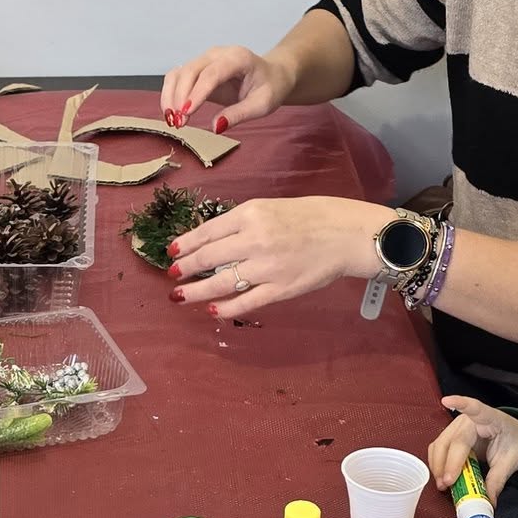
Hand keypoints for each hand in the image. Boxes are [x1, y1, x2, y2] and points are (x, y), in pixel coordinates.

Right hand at [159, 45, 289, 132]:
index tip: (186, 114)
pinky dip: (170, 94)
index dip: (196, 93)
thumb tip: (215, 127)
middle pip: (190, 70)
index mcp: (237, 58)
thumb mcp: (262, 104)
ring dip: (171, 96)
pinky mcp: (197, 69)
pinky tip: (171, 112)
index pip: (211, 73)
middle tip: (179, 123)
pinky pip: (177, 77)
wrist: (271, 75)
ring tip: (173, 120)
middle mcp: (217, 54)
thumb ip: (239, 114)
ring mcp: (204, 60)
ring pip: (179, 73)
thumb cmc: (270, 87)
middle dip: (180, 97)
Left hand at [167, 196, 380, 319]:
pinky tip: (212, 310)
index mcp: (250, 215)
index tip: (171, 253)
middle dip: (184, 269)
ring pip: (221, 283)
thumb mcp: (269, 208)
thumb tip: (209, 240)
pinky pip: (246, 301)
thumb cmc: (309, 217)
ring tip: (181, 296)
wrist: (345, 234)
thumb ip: (240, 223)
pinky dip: (225, 308)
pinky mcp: (280, 289)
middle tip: (172, 276)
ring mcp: (267, 267)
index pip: (207, 232)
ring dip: (196, 291)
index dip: (185, 245)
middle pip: (208, 259)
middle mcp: (254, 240)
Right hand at [427, 395, 517, 502]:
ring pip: (440, 443)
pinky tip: (442, 476)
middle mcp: (470, 420)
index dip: (461, 404)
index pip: (475, 409)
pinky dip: (438, 463)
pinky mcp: (453, 436)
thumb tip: (488, 500)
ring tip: (443, 484)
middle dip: (446, 463)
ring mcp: (458, 426)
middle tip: (446, 484)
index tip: (447, 400)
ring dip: (438, 464)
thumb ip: (498, 480)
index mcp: (491, 419)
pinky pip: (439, 448)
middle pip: (452, 439)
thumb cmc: (516, 444)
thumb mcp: (511, 462)